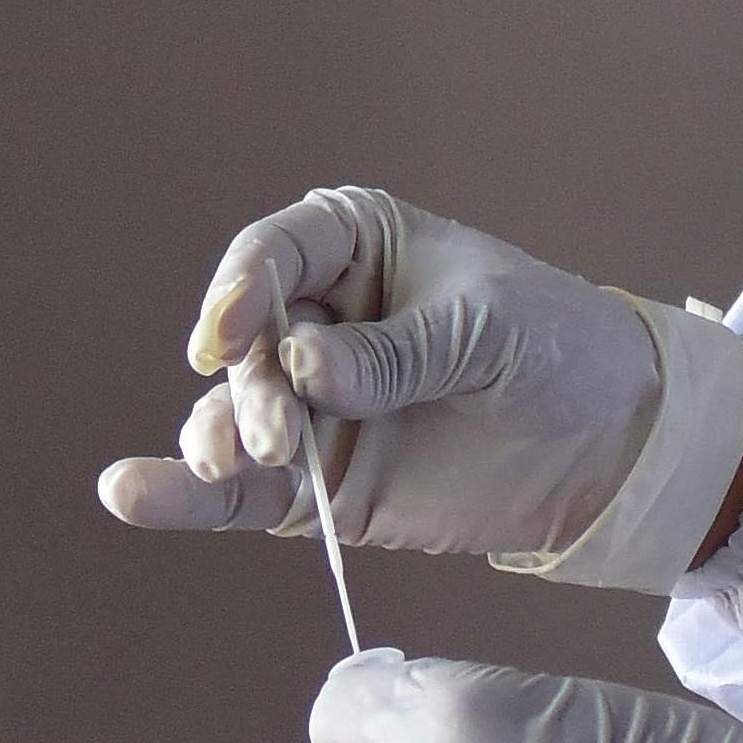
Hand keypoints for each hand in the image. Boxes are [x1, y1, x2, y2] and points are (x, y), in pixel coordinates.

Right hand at [96, 186, 742, 583]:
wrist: (612, 440)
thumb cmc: (555, 347)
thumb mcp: (485, 332)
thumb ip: (393, 353)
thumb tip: (305, 367)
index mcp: (352, 246)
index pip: (272, 257)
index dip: (240, 293)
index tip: (228, 332)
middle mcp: (313, 322)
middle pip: (244, 347)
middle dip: (252, 386)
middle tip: (282, 431)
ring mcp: (311, 407)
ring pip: (232, 417)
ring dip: (222, 439)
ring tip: (237, 460)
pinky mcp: (318, 484)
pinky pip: (240, 492)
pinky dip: (186, 496)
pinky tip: (130, 492)